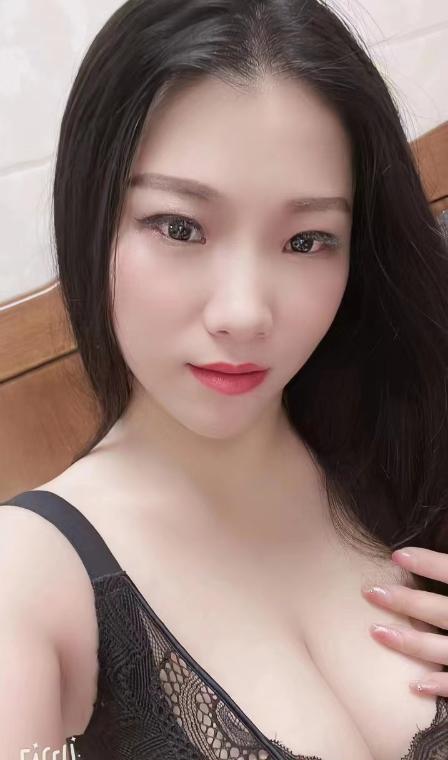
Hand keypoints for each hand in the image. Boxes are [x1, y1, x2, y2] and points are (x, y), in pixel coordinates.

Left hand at [361, 546, 447, 695]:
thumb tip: (431, 537)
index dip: (428, 563)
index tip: (396, 553)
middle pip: (441, 611)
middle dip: (406, 602)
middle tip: (369, 591)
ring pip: (444, 649)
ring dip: (410, 642)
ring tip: (375, 632)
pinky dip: (439, 685)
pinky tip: (414, 685)